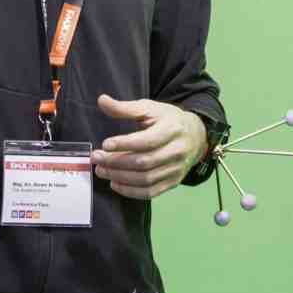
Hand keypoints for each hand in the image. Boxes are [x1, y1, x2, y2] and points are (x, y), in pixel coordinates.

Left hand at [91, 94, 208, 199]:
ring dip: (120, 177)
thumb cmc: (167, 120)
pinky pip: (151, 192)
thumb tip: (101, 100)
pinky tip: (115, 184)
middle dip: (117, 162)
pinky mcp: (173, 182)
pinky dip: (131, 192)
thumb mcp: (149, 108)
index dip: (125, 144)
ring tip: (102, 171)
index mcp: (172, 129)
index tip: (105, 144)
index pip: (147, 141)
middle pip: (144, 162)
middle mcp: (177, 151)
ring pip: (146, 179)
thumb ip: (125, 107)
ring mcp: (176, 169)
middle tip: (96, 159)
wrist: (195, 135)